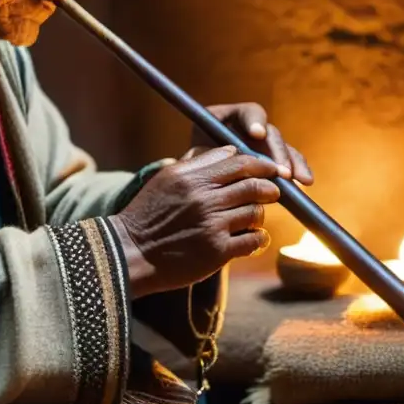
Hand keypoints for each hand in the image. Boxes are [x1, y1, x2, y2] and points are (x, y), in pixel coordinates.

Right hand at [109, 146, 280, 298]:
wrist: (130, 252)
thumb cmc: (147, 214)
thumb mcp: (166, 179)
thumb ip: (198, 163)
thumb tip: (230, 150)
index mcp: (192, 177)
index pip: (239, 163)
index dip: (261, 165)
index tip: (270, 169)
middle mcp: (204, 199)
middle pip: (253, 186)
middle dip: (269, 188)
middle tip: (272, 192)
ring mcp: (212, 225)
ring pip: (255, 213)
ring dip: (260, 214)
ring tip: (254, 217)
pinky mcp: (218, 251)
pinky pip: (253, 240)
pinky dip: (259, 238)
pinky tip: (253, 238)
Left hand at [189, 103, 312, 184]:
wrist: (196, 188)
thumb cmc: (192, 171)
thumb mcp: (193, 162)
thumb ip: (201, 158)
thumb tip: (206, 158)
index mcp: (227, 118)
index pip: (247, 112)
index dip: (254, 120)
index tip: (256, 134)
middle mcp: (248, 128)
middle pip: (270, 132)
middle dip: (277, 151)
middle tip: (280, 170)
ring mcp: (263, 144)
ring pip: (283, 148)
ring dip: (292, 162)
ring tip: (297, 180)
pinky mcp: (274, 160)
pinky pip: (290, 162)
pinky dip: (298, 171)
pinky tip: (305, 183)